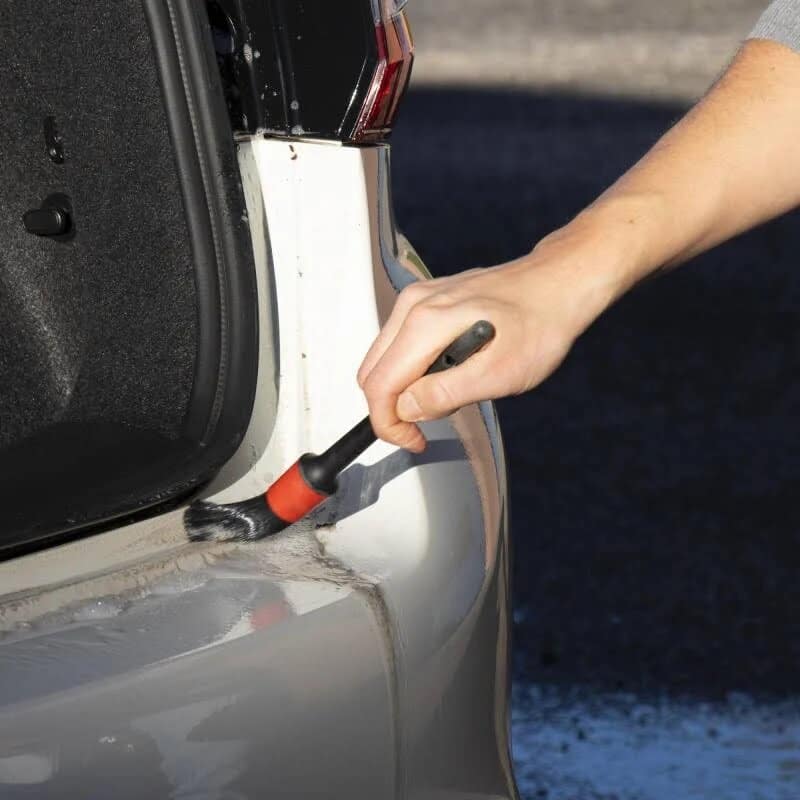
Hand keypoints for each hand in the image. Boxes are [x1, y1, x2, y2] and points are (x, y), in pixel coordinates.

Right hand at [358, 230, 625, 450]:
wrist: (558, 285)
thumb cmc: (539, 323)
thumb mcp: (498, 373)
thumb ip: (445, 393)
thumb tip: (407, 409)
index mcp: (425, 324)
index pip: (379, 386)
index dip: (389, 424)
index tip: (412, 439)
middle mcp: (413, 306)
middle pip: (373, 373)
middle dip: (392, 409)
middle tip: (426, 426)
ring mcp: (418, 300)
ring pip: (384, 360)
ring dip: (404, 389)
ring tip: (448, 394)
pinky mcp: (426, 301)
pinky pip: (400, 345)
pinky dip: (413, 370)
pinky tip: (448, 371)